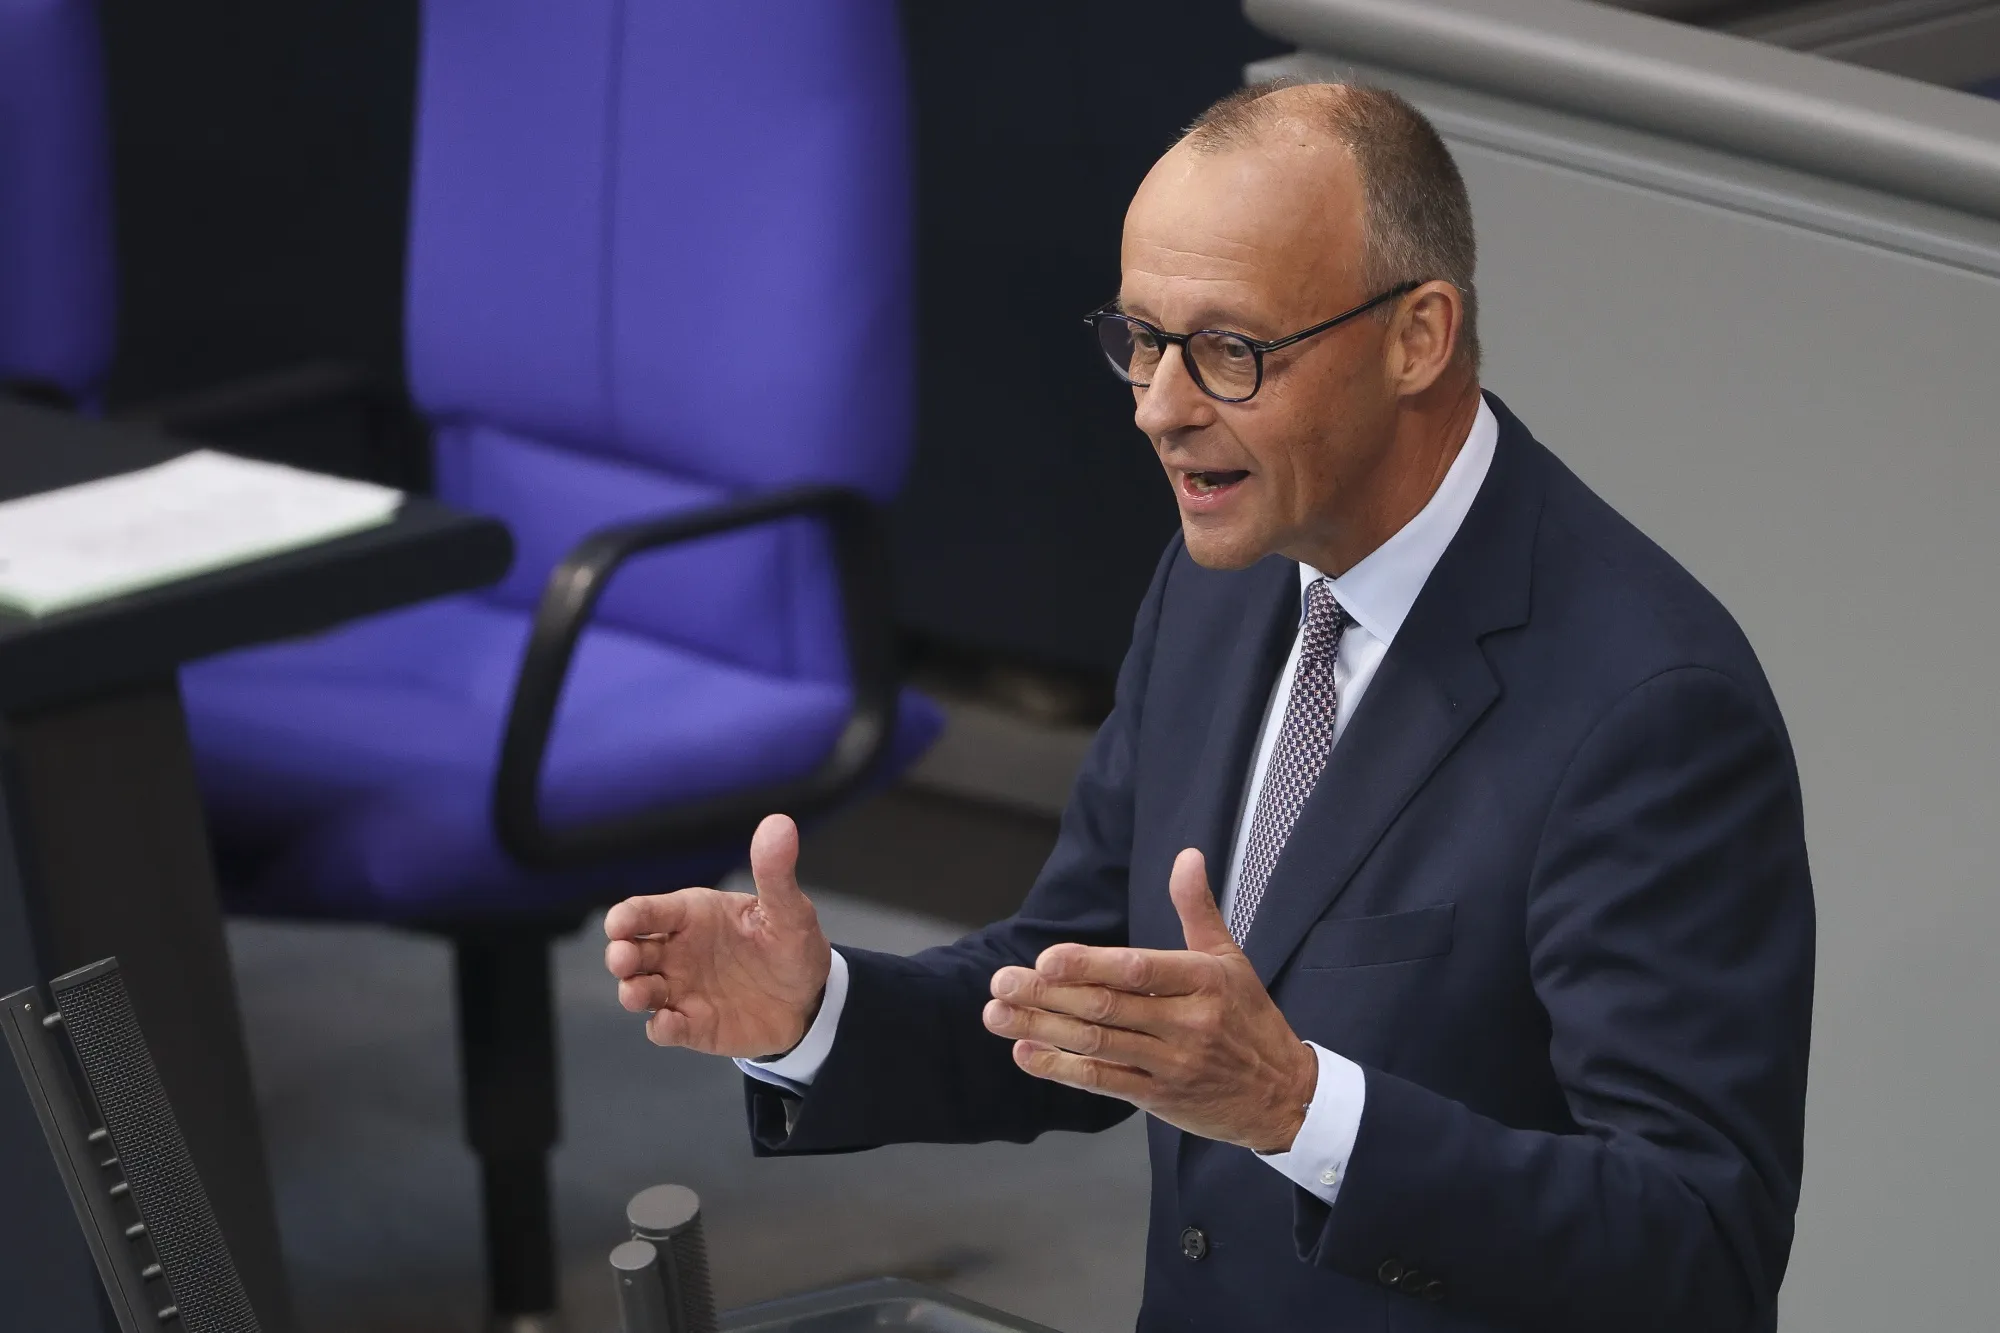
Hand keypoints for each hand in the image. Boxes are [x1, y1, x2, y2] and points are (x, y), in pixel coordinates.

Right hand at [603, 813, 831, 1057]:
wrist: (812, 998)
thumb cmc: (792, 945)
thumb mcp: (789, 909)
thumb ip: (775, 872)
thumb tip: (779, 823)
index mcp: (692, 915)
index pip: (647, 911)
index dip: (627, 916)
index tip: (618, 923)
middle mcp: (677, 951)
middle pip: (631, 951)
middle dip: (620, 955)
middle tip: (623, 959)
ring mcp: (681, 989)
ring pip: (639, 989)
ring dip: (632, 991)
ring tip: (636, 993)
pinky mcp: (692, 1024)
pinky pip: (665, 1028)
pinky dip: (661, 1027)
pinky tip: (667, 1024)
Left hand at [982, 848, 1317, 1151]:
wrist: (1284, 1095)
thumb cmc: (1250, 1018)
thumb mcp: (1231, 959)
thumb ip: (1197, 909)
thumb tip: (1187, 855)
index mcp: (1204, 981)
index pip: (1138, 970)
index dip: (1089, 965)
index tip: (1046, 959)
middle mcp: (1188, 1022)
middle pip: (1107, 1007)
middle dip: (1047, 994)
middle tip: (1001, 982)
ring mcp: (1173, 1063)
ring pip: (1098, 1043)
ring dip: (1041, 1028)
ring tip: (997, 1014)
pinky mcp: (1160, 1097)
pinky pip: (1104, 1080)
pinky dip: (1061, 1069)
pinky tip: (1026, 1053)